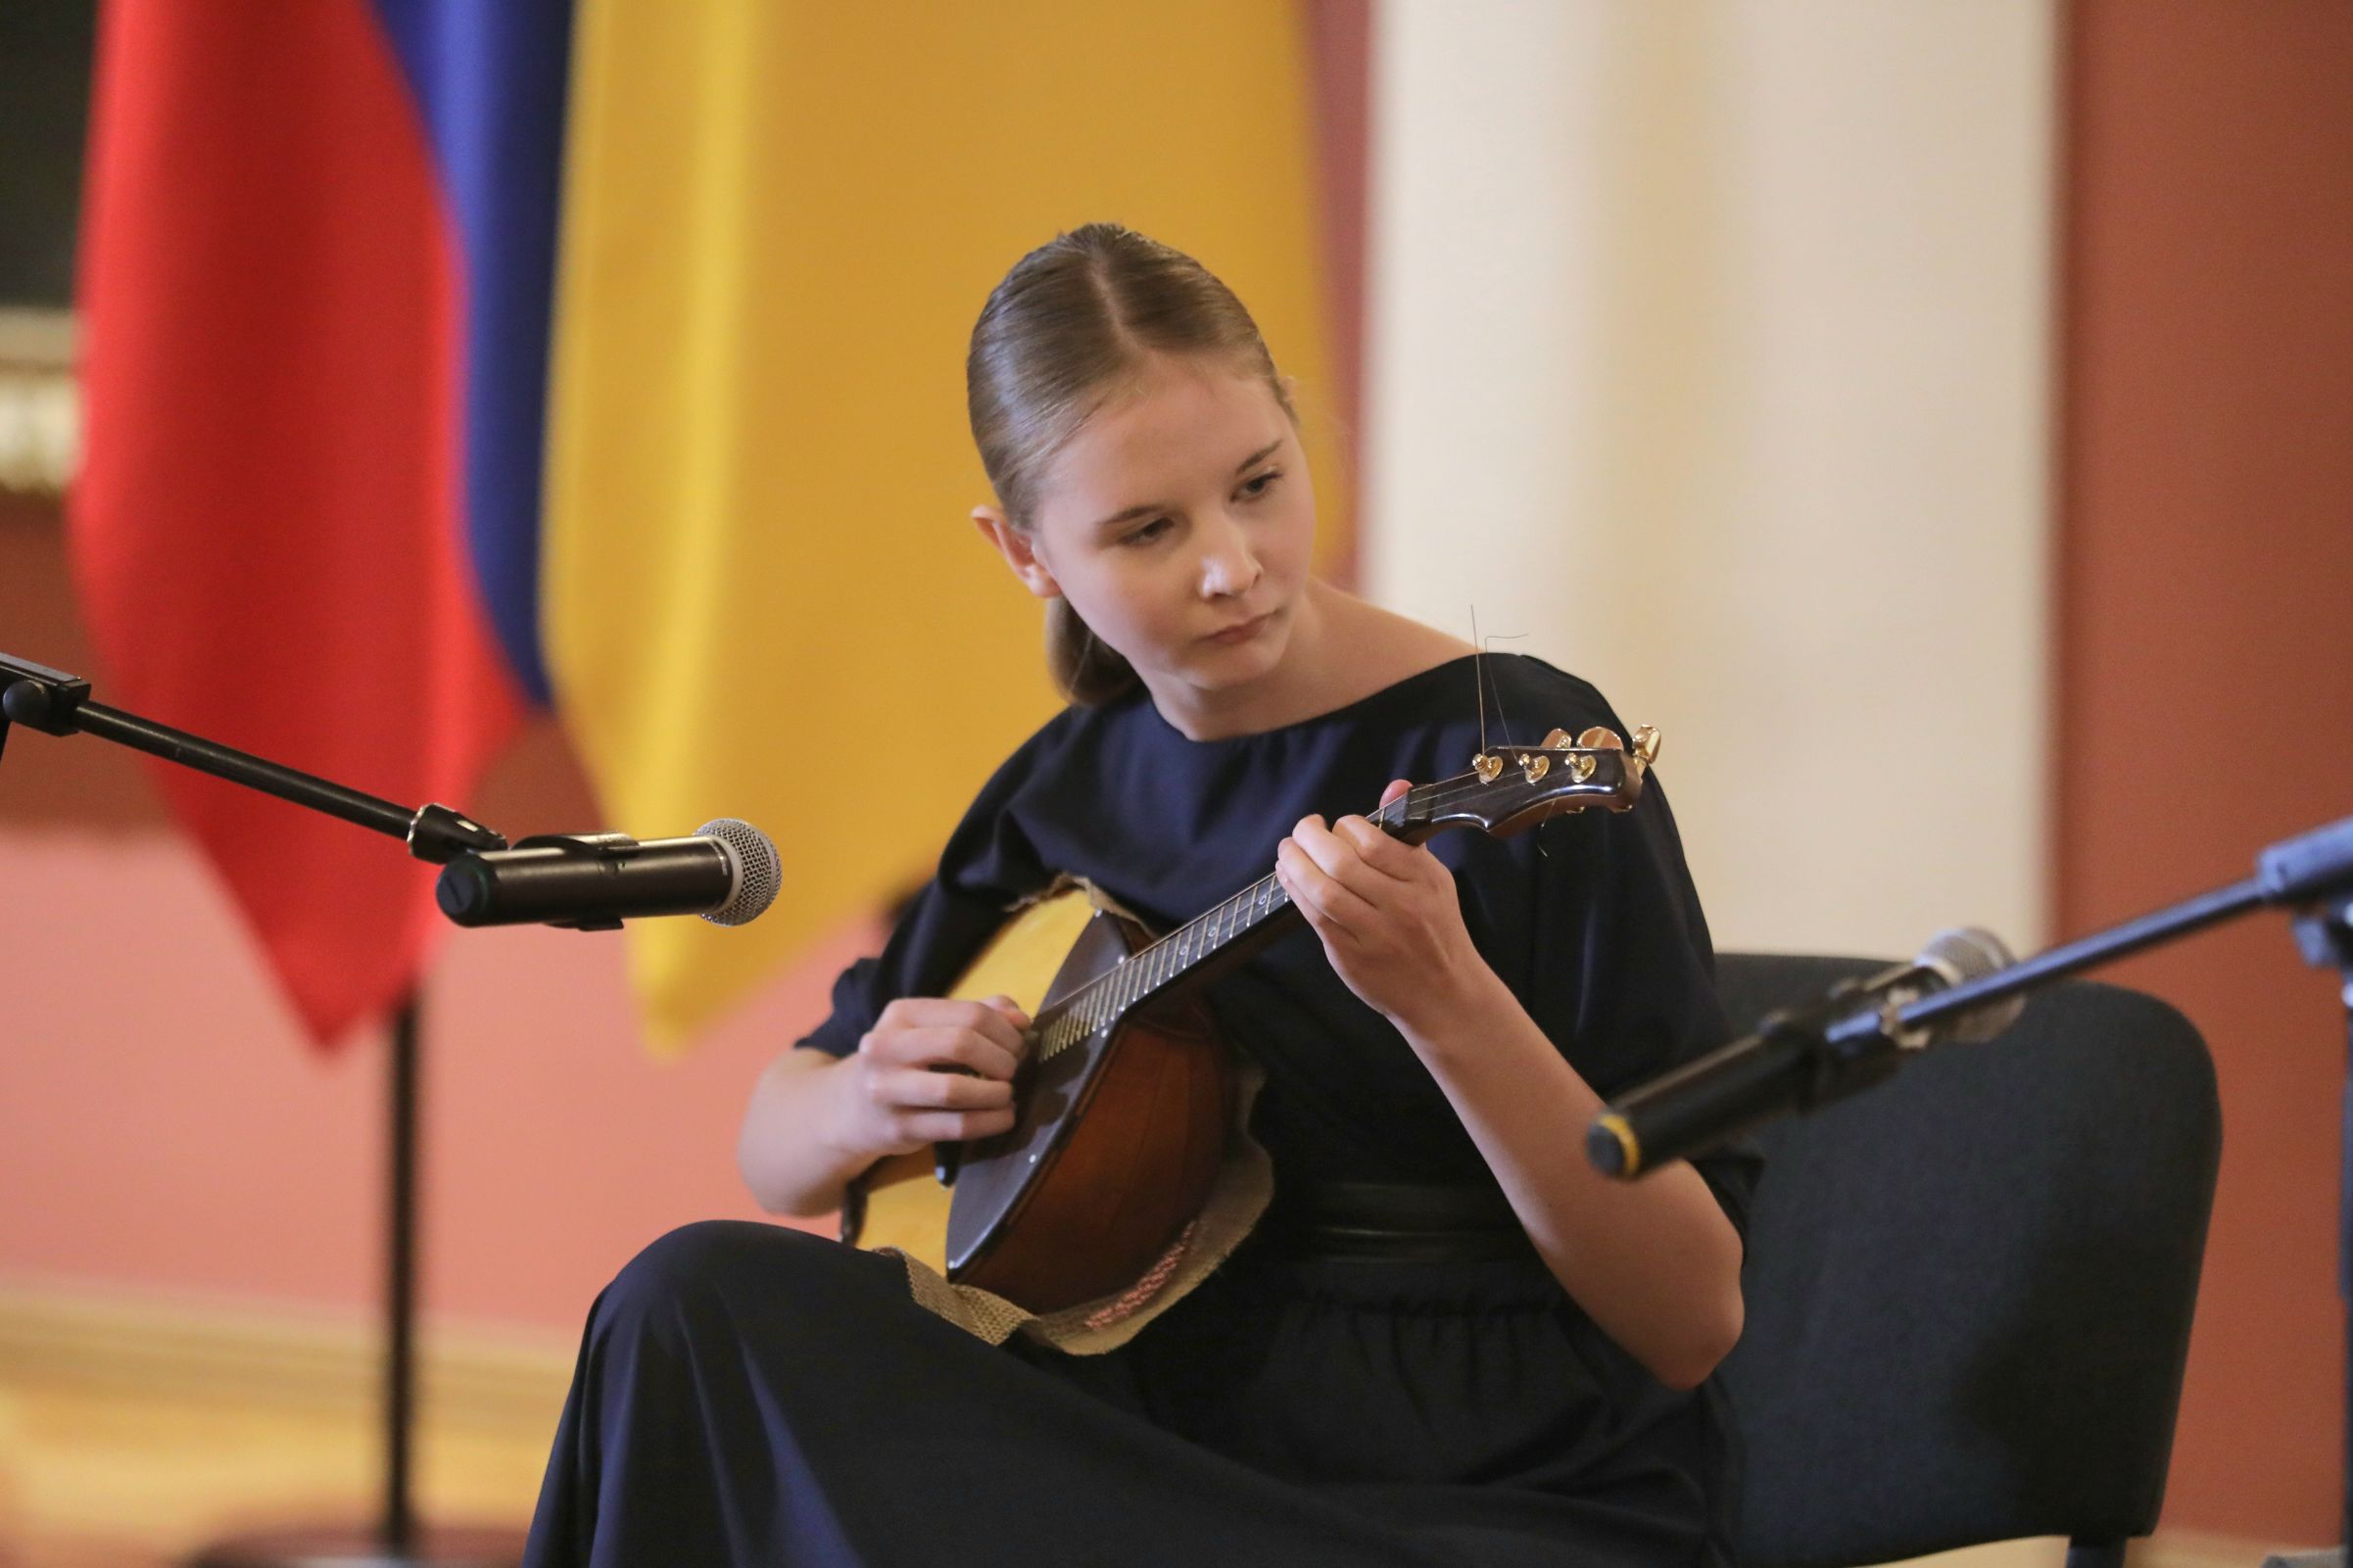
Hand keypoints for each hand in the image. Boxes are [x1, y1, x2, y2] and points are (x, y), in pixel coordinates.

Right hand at [831, 994, 1028, 1159]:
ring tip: (1008, 1094)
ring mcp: (886, 1091)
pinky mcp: (897, 1129)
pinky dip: (990, 1121)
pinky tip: (1003, 1117)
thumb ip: (976, 1015)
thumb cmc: (904, 1062)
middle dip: (1001, 1059)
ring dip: (996, 1093)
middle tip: (1013, 1069)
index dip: (1006, 1030)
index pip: (969, 1014)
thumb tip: (1020, 1019)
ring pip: (955, 1089)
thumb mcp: (929, 1029)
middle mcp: (885, 1047)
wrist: (849, 1109)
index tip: (1019, 1044)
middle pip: (961, 1044)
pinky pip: (956, 1126)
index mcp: (900, 1015)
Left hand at [1275, 779, 1488, 1033]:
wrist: (1444, 995)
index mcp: (1423, 880)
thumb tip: (1396, 785)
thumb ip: (1407, 835)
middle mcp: (1401, 906)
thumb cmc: (1436, 928)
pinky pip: (1315, 919)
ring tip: (1286, 850)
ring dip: (1294, 865)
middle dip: (1310, 838)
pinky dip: (1296, 893)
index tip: (1337, 825)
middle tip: (1301, 829)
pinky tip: (1289, 878)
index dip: (1345, 826)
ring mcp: (1375, 935)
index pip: (1373, 842)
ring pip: (1323, 892)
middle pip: (1341, 863)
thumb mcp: (1433, 877)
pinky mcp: (1351, 958)